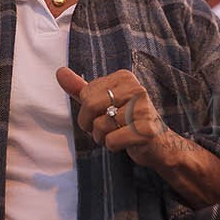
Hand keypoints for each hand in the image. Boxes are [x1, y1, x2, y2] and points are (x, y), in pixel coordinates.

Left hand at [55, 67, 173, 169]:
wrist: (159, 144)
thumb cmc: (127, 121)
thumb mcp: (103, 102)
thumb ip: (80, 88)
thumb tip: (60, 72)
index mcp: (124, 77)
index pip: (86, 93)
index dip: (86, 111)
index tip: (102, 114)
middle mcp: (136, 89)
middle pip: (90, 106)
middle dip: (90, 124)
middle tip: (103, 129)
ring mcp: (143, 109)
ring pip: (100, 126)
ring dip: (102, 137)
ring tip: (117, 134)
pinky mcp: (145, 130)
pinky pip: (112, 141)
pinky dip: (112, 146)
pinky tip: (125, 143)